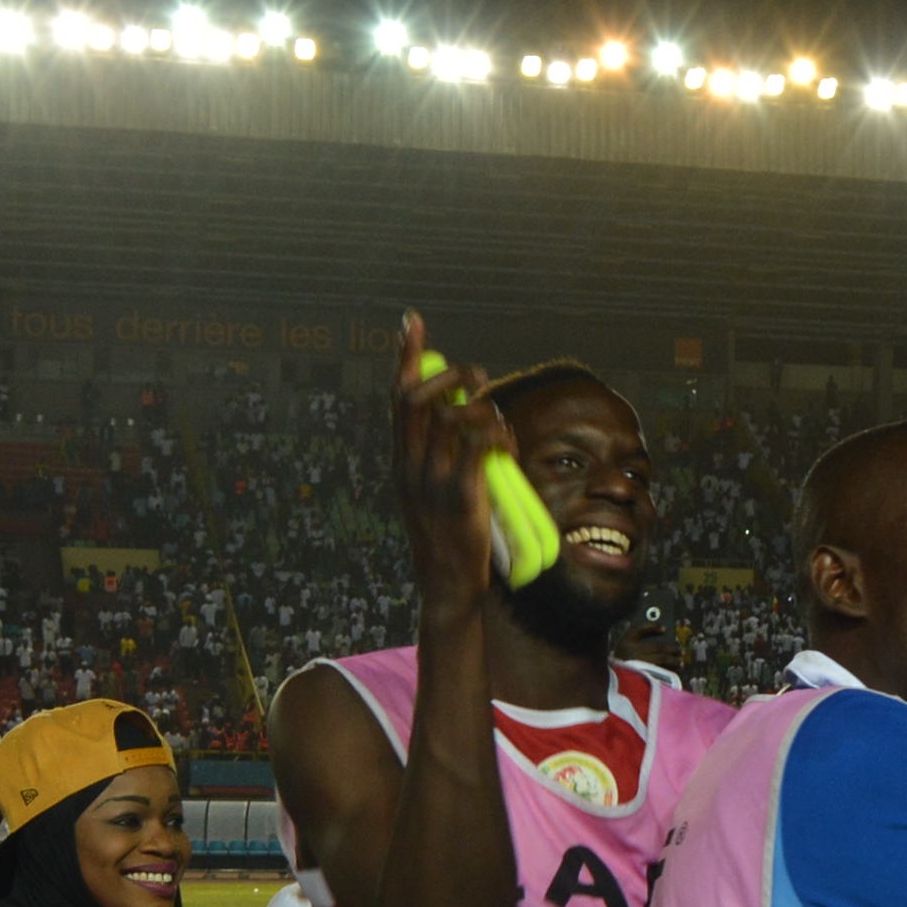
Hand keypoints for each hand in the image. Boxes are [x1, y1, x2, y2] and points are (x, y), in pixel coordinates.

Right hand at [390, 315, 516, 616]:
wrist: (448, 585)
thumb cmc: (447, 537)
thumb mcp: (429, 492)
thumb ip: (436, 456)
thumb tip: (465, 419)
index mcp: (400, 461)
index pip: (398, 397)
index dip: (407, 356)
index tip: (413, 321)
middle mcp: (410, 465)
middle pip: (422, 398)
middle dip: (454, 376)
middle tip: (478, 377)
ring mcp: (433, 480)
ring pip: (455, 418)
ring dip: (484, 410)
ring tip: (500, 425)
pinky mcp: (461, 495)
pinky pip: (480, 445)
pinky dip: (498, 434)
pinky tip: (508, 444)